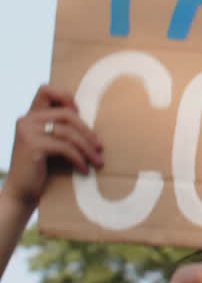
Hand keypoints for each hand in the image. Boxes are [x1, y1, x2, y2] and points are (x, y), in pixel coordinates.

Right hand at [3, 85, 102, 206]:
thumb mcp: (49, 143)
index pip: (45, 89)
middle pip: (67, 114)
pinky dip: (79, 159)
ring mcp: (27, 132)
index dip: (65, 96)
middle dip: (87, 131)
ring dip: (87, 149)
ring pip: (69, 133)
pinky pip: (65, 148)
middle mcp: (26, 120)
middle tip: (99, 147)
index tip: (80, 114)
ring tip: (98, 162)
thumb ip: (59, 128)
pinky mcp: (33, 146)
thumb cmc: (41, 168)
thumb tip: (94, 121)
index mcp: (30, 116)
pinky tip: (85, 170)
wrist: (20, 193)